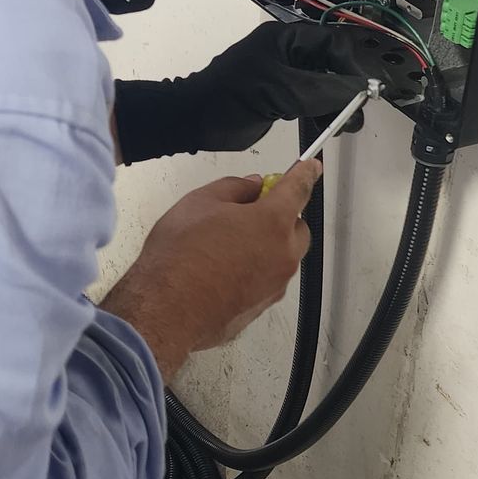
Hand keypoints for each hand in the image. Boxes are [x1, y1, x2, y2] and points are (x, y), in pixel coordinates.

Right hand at [101, 160, 319, 374]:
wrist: (166, 310)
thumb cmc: (180, 258)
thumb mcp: (199, 203)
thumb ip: (233, 188)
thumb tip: (250, 187)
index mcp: (272, 222)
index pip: (298, 188)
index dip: (305, 173)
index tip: (311, 167)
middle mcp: (282, 255)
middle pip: (296, 227)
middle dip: (280, 217)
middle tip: (248, 211)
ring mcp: (274, 285)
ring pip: (282, 257)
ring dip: (266, 246)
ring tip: (226, 245)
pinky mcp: (261, 307)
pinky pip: (267, 281)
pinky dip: (254, 271)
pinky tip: (223, 271)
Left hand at [112, 18, 417, 163]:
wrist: (194, 119)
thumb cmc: (230, 97)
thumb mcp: (280, 90)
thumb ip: (322, 89)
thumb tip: (357, 90)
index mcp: (286, 38)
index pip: (333, 43)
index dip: (355, 64)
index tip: (368, 87)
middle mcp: (287, 51)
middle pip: (332, 63)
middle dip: (349, 84)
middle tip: (361, 107)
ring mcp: (283, 73)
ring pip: (323, 83)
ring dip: (338, 101)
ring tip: (347, 122)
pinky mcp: (279, 95)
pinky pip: (311, 98)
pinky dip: (324, 110)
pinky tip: (332, 125)